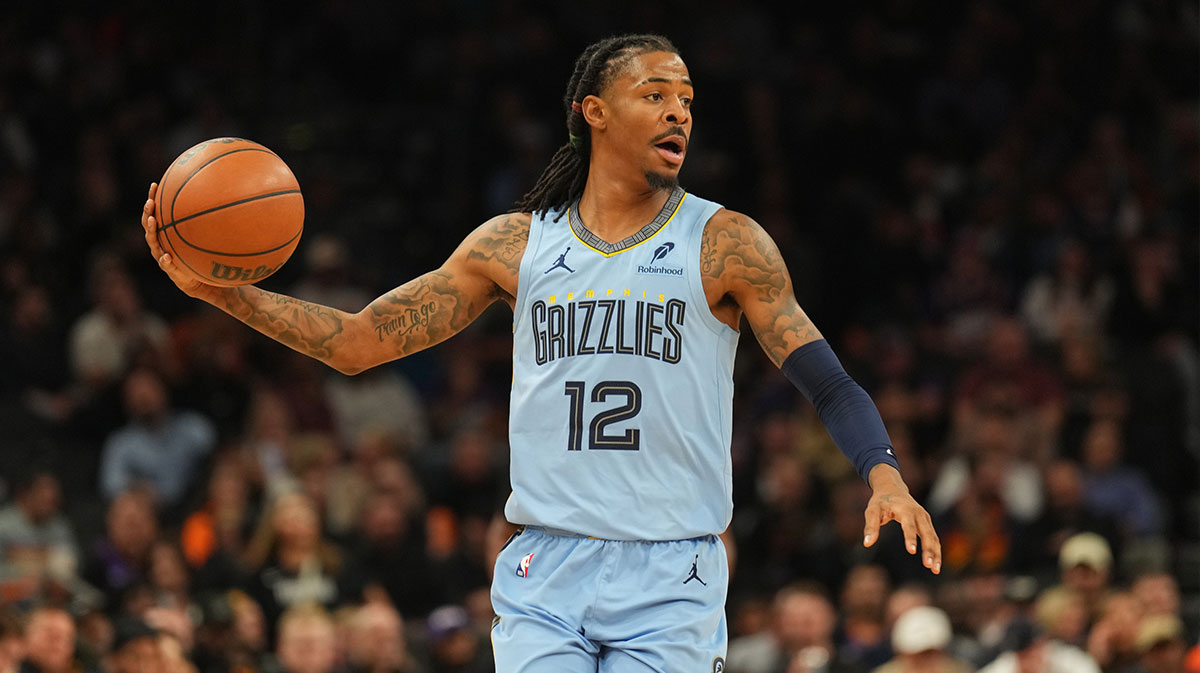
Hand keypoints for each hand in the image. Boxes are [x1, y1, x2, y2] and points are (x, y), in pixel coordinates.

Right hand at [141, 183, 216, 299]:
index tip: (154, 185)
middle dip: (148, 212)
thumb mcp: (204, 240)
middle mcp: (160, 243)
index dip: (153, 199)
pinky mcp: (169, 269)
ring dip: (152, 231)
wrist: (200, 281)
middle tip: (150, 202)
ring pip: (153, 242)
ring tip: (153, 220)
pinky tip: (167, 256)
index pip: (155, 213)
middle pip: (149, 225)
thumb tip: (223, 203)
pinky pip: (166, 264)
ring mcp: (162, 255)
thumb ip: (207, 225)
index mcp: (165, 233)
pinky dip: (165, 260)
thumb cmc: (200, 256)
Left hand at [864, 464, 941, 573]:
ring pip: (933, 537)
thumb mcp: (872, 510)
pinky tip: (935, 565)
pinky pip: (934, 539)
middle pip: (927, 533)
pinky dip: (936, 551)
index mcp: (905, 510)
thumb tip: (867, 544)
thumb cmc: (881, 501)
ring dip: (935, 553)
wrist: (892, 488)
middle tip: (928, 565)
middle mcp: (919, 514)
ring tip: (935, 570)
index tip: (912, 551)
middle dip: (928, 549)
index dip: (910, 538)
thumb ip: (870, 526)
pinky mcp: (927, 524)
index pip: (909, 525)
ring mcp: (925, 519)